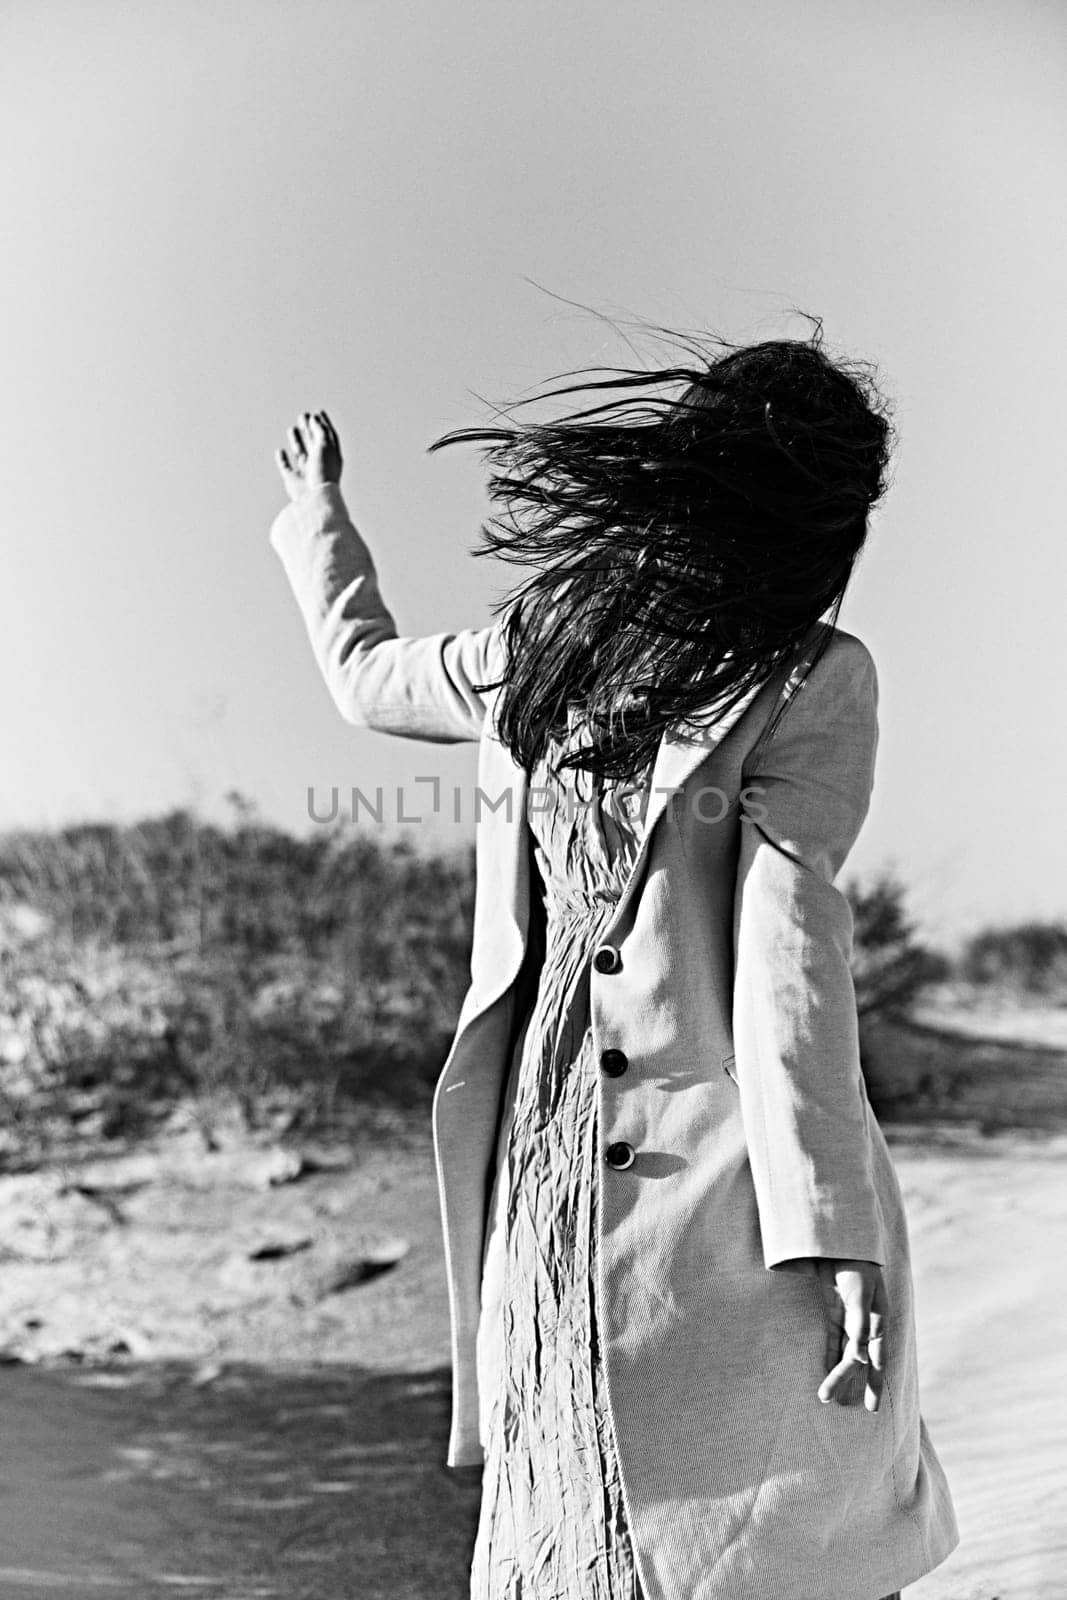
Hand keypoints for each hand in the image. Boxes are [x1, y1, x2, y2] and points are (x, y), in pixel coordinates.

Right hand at [275, 410, 342, 501]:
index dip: (324, 424)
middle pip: (314, 442)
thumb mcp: (324, 445)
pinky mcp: (293, 480)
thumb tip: (314, 418)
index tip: (319, 412)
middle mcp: (319, 464)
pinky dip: (282, 459)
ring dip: (296, 440)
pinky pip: (286, 467)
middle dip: (309, 428)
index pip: (328, 436)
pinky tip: (280, 451)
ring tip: (292, 428)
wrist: (315, 497)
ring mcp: (306, 472)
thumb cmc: (323, 471)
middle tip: (303, 415)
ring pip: (300, 453)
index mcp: (330, 456)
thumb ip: (320, 430)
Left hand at [813, 1257, 886, 1411]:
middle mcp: (867, 1323)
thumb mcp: (860, 1293)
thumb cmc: (856, 1265)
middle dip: (850, 1382)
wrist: (841, 1241)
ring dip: (837, 1373)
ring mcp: (850, 1318)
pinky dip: (830, 1355)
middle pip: (859, 1359)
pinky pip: (833, 1339)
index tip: (872, 1407)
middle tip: (841, 1405)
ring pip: (845, 1352)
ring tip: (829, 1398)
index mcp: (879, 1320)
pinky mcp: (835, 1311)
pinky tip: (825, 1371)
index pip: (877, 1358)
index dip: (875, 1382)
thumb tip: (860, 1354)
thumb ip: (860, 1322)